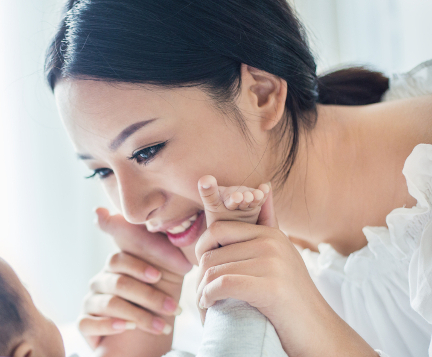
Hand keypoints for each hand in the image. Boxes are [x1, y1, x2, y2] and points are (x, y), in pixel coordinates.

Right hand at [78, 208, 191, 351]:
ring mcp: (91, 301)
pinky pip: (88, 322)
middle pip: (118, 283)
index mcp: (117, 265)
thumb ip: (158, 247)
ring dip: (139, 316)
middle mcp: (101, 280)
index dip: (138, 267)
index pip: (119, 259)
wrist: (152, 333)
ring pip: (109, 304)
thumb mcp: (166, 271)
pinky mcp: (85, 322)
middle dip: (148, 296)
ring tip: (162, 327)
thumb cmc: (159, 297)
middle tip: (172, 308)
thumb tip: (141, 217)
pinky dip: (109, 325)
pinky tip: (127, 329)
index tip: (157, 276)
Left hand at [194, 187, 374, 355]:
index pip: (219, 228)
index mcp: (271, 234)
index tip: (201, 269)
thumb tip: (263, 185)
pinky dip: (209, 296)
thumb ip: (268, 225)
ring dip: (202, 290)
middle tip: (200, 292)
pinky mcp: (271, 287)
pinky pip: (223, 284)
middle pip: (213, 251)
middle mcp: (272, 244)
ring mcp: (273, 264)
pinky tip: (208, 305)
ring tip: (204, 302)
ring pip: (215, 269)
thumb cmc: (292, 299)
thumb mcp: (282, 256)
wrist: (318, 332)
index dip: (202, 248)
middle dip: (200, 274)